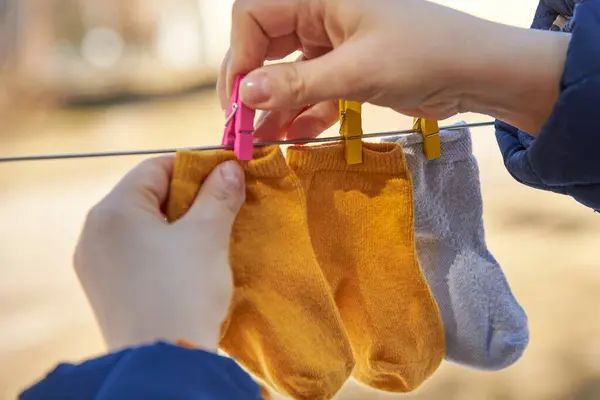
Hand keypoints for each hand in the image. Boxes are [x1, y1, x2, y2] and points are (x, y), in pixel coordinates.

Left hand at [74, 156, 244, 351]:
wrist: (164, 362)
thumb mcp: (208, 236)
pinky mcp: (103, 289)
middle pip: (145, 196)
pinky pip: (133, 253)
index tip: (224, 174)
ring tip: (208, 236)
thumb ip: (219, 195)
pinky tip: (185, 263)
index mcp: (113, 210)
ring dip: (175, 223)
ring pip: (140, 226)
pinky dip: (160, 248)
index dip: (194, 166)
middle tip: (220, 206)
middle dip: (186, 197)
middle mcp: (93, 232)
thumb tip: (229, 167)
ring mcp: (94, 263)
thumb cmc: (184, 290)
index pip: (155, 168)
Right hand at [218, 0, 568, 138]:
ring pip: (287, 71)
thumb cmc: (425, 55)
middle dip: (253, 86)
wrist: (479, 72)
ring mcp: (333, 41)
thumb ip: (297, 83)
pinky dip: (302, 111)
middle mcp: (321, 13)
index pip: (255, 15)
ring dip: (275, 106)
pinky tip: (292, 136)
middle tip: (242, 126)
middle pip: (265, 44)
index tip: (239, 100)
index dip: (241, 56)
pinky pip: (312, 88)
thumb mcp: (357, 71)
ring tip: (263, 142)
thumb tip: (244, 94)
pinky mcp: (347, 68)